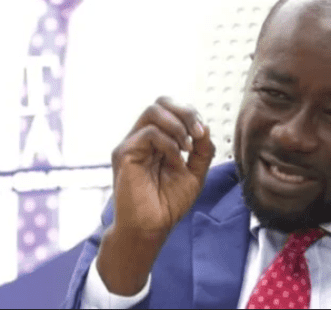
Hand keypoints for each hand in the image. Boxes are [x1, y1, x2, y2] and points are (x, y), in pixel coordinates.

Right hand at [97, 97, 214, 294]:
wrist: (151, 228)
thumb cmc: (168, 204)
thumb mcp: (195, 173)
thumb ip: (202, 151)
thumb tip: (206, 128)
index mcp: (158, 139)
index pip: (172, 108)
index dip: (191, 114)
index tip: (203, 133)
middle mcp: (143, 137)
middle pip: (161, 101)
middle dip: (186, 111)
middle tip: (198, 132)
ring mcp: (132, 144)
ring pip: (153, 111)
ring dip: (178, 125)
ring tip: (188, 147)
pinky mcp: (124, 154)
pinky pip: (148, 133)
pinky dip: (168, 144)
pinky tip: (175, 161)